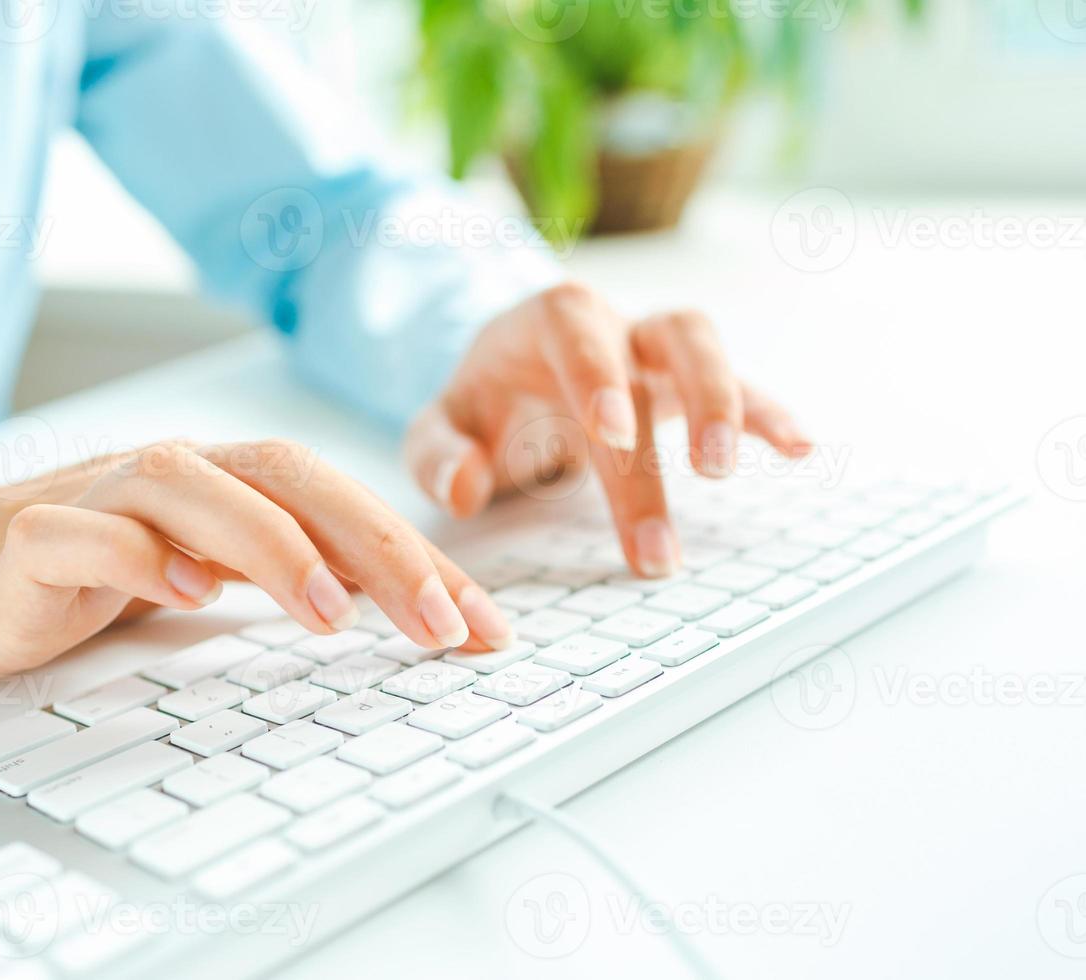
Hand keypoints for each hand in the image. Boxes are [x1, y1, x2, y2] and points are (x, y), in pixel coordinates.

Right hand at [0, 440, 514, 682]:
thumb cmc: (89, 573)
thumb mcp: (208, 577)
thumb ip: (285, 578)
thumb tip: (403, 608)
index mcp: (224, 486)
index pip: (338, 499)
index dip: (418, 555)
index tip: (483, 629)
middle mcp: (172, 477)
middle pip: (286, 477)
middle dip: (377, 544)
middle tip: (440, 624)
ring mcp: (97, 497)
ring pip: (189, 484)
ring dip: (269, 543)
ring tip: (332, 612)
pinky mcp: (26, 540)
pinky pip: (80, 531)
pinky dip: (134, 553)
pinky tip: (183, 595)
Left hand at [405, 282, 812, 576]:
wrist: (508, 381)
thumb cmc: (480, 404)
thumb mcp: (439, 428)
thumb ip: (436, 455)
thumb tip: (463, 488)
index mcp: (545, 320)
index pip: (577, 329)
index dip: (601, 374)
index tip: (614, 434)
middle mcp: (612, 324)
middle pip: (668, 336)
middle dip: (692, 402)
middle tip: (705, 477)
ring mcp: (653, 352)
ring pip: (707, 350)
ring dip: (732, 404)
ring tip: (733, 469)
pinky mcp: (683, 387)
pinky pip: (738, 389)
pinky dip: (768, 414)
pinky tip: (801, 450)